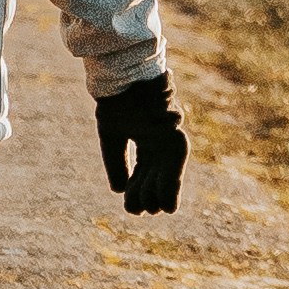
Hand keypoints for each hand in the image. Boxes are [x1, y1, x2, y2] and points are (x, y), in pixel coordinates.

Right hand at [95, 76, 185, 217]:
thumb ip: (117, 163)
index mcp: (145, 139)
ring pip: (169, 177)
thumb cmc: (117, 101)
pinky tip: (168, 206)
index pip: (144, 173)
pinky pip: (176, 169)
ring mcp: (170, 140)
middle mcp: (160, 142)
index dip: (137, 192)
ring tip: (152, 209)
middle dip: (149, 198)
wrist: (123, 78)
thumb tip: (120, 191)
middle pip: (157, 178)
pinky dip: (171, 189)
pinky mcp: (176, 139)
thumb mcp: (112, 137)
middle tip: (139, 210)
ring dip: (160, 198)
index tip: (130, 205)